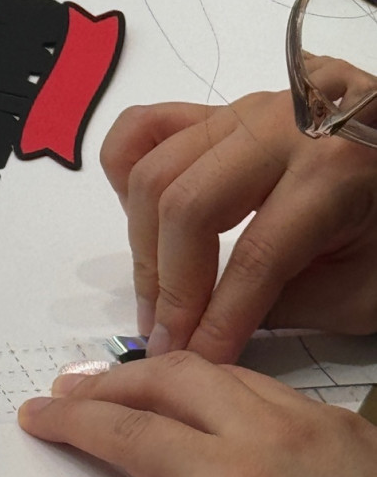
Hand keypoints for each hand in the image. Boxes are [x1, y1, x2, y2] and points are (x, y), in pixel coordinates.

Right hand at [100, 82, 376, 362]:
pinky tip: (137, 222)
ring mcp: (240, 112)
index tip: (191, 364)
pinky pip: (144, 130)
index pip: (253, 258)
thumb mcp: (361, 285)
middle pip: (187, 209)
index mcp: (333, 170)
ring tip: (155, 298)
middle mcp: (279, 128)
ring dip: (142, 248)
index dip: (216, 322)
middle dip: (169, 288)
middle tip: (166, 338)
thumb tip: (201, 333)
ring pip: (154, 175)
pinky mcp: (217, 112)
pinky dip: (123, 173)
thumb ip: (280, 304)